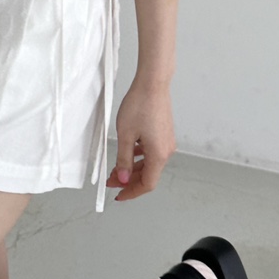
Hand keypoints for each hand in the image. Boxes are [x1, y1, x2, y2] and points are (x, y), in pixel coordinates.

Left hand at [105, 80, 175, 200]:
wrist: (153, 84)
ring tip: (116, 167)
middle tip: (111, 180)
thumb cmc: (140, 105)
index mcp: (158, 155)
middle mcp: (166, 151)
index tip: (118, 194)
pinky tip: (128, 153)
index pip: (147, 184)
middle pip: (148, 175)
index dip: (131, 192)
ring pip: (150, 164)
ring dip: (133, 168)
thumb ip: (123, 160)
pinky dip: (139, 157)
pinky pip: (152, 152)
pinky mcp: (164, 134)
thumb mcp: (125, 135)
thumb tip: (122, 178)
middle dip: (129, 180)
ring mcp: (167, 142)